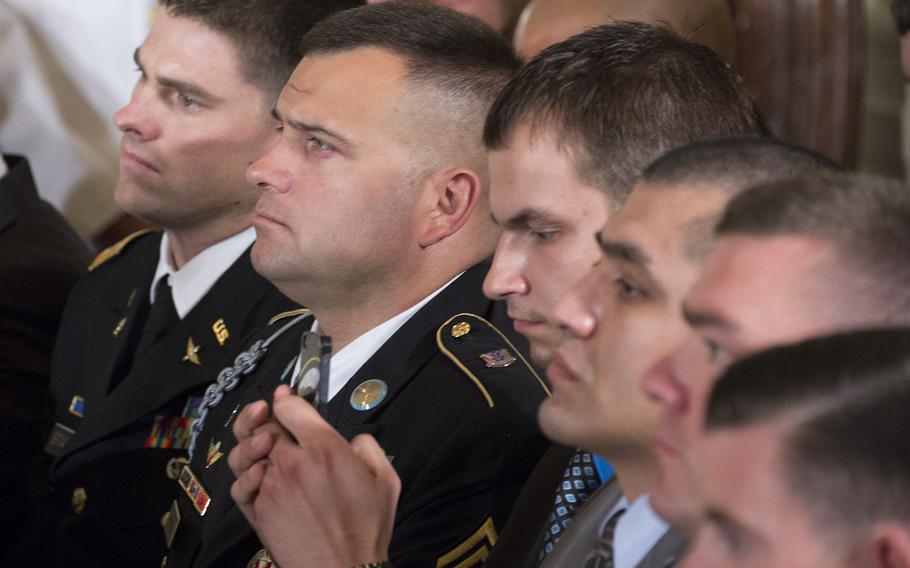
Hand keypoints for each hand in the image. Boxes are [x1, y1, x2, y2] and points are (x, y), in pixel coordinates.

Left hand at [229, 385, 400, 567]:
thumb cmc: (366, 529)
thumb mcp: (385, 479)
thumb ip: (368, 447)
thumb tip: (353, 440)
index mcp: (325, 449)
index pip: (290, 407)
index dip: (286, 398)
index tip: (286, 397)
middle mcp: (293, 463)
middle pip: (263, 424)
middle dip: (264, 414)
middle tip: (268, 413)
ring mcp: (271, 486)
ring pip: (245, 451)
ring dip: (249, 440)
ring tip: (261, 442)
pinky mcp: (258, 510)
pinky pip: (239, 483)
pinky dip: (245, 474)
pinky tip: (259, 473)